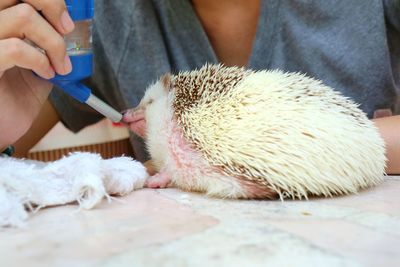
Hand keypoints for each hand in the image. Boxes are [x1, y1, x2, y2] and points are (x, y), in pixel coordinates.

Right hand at [0, 0, 73, 147]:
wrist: (1, 129)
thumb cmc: (14, 97)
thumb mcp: (38, 64)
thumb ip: (46, 42)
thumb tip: (70, 26)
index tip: (66, 22)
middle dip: (51, 4)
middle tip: (67, 30)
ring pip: (24, 16)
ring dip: (54, 43)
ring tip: (60, 66)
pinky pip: (16, 49)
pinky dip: (40, 60)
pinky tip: (46, 74)